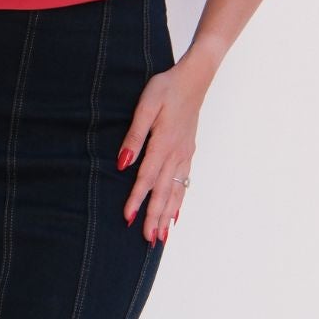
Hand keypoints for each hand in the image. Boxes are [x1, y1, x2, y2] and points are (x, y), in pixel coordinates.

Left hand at [116, 63, 200, 243]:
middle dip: (155, 217)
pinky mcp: (188, 152)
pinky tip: (175, 214)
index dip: (137, 200)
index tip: (128, 219)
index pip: (147, 178)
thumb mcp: (146, 105)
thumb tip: (123, 162)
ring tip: (161, 236)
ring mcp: (184, 155)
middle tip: (148, 240)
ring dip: (168, 215)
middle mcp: (176, 154)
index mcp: (163, 144)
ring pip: (176, 191)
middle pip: (164, 192)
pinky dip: (179, 201)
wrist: (195, 78)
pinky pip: (184, 183)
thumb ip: (134, 135)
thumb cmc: (167, 88)